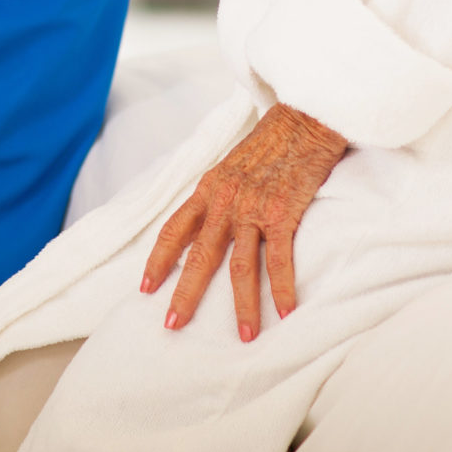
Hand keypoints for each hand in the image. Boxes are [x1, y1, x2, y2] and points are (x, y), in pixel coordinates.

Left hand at [140, 103, 347, 341]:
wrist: (305, 115)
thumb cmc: (273, 138)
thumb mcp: (234, 163)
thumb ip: (221, 192)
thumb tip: (210, 221)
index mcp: (210, 187)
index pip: (175, 228)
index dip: (158, 259)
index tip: (146, 286)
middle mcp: (226, 199)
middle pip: (200, 256)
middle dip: (185, 293)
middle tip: (173, 324)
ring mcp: (254, 207)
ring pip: (240, 267)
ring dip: (242, 306)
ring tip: (245, 337)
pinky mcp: (284, 212)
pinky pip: (279, 259)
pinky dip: (282, 288)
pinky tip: (285, 311)